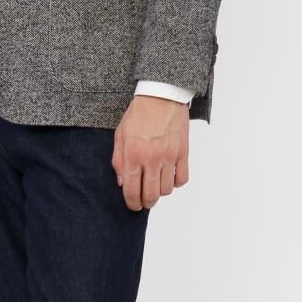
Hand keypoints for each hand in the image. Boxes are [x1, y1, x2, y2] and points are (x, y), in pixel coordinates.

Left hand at [112, 95, 189, 210]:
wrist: (161, 95)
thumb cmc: (139, 113)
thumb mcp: (120, 134)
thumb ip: (118, 160)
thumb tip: (122, 182)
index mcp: (133, 154)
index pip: (132, 190)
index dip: (132, 203)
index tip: (133, 205)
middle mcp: (151, 158)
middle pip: (151, 195)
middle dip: (146, 202)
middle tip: (144, 200)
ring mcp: (169, 156)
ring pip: (167, 190)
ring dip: (160, 191)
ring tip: (156, 184)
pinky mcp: (183, 153)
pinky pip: (182, 179)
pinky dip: (175, 182)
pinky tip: (169, 176)